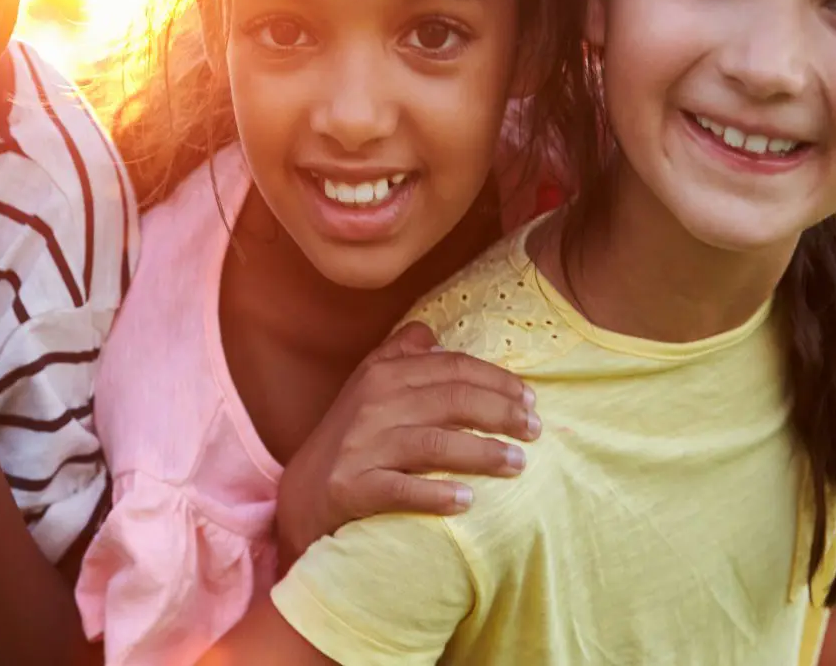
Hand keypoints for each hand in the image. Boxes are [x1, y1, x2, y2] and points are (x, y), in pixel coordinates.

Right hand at [276, 322, 538, 562]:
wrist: (300, 495)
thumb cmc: (347, 439)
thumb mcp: (365, 388)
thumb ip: (397, 355)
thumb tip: (433, 335)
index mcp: (382, 375)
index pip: (451, 368)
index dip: (496, 380)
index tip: (529, 398)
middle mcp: (373, 405)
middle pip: (451, 400)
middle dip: (501, 412)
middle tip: (535, 430)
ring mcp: (362, 447)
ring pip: (435, 443)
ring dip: (483, 453)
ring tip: (517, 464)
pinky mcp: (353, 487)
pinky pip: (402, 488)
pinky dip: (437, 493)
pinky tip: (467, 499)